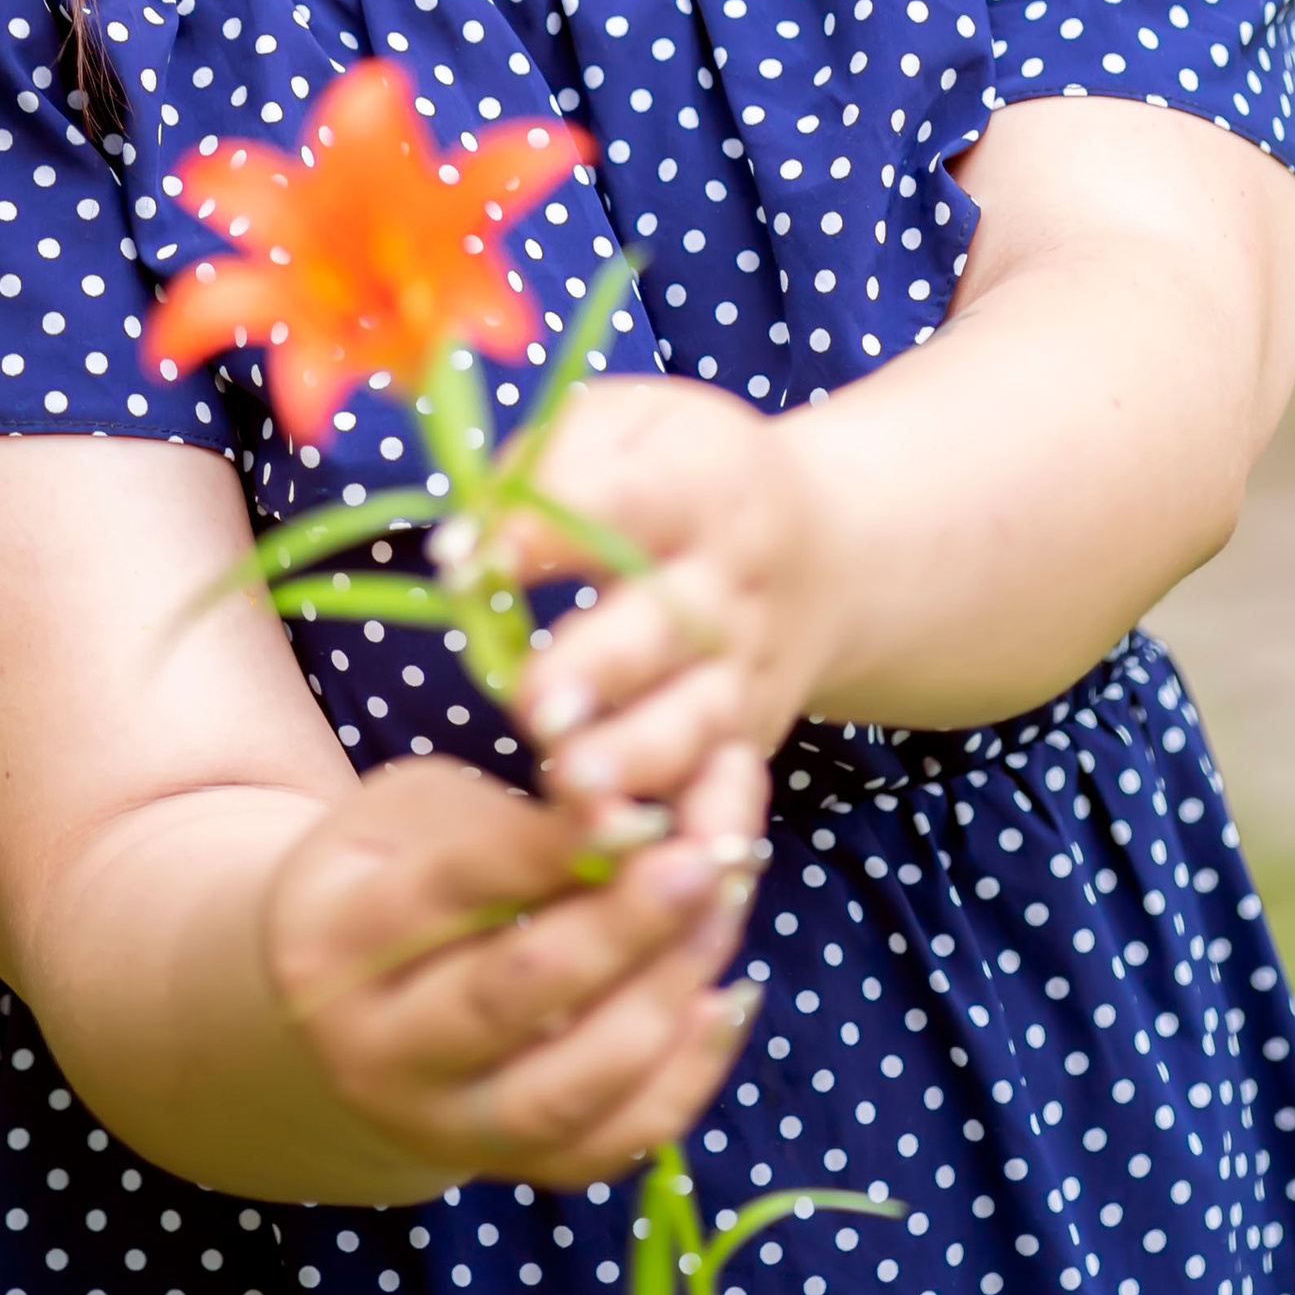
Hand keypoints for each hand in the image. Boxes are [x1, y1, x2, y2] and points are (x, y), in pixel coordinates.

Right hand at [262, 747, 768, 1190]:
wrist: (341, 1002)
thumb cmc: (395, 872)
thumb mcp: (420, 815)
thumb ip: (515, 820)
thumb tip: (636, 819)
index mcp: (332, 940)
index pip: (452, 890)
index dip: (555, 846)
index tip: (644, 804)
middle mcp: (373, 1053)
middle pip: (506, 998)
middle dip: (620, 926)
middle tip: (704, 858)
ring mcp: (437, 1128)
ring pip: (565, 1089)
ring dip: (664, 996)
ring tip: (726, 907)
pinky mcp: (504, 1172)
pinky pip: (608, 1144)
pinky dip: (683, 1078)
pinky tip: (730, 996)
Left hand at [506, 375, 837, 815]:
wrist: (828, 548)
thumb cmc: (683, 476)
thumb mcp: (631, 422)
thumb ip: (547, 462)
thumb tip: (468, 539)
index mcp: (695, 486)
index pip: (623, 503)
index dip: (544, 534)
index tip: (466, 560)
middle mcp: (725, 586)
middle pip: (665, 629)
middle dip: (601, 670)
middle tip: (538, 704)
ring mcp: (741, 672)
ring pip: (694, 724)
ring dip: (637, 761)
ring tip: (575, 785)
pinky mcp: (747, 740)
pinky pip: (731, 796)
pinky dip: (706, 838)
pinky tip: (668, 872)